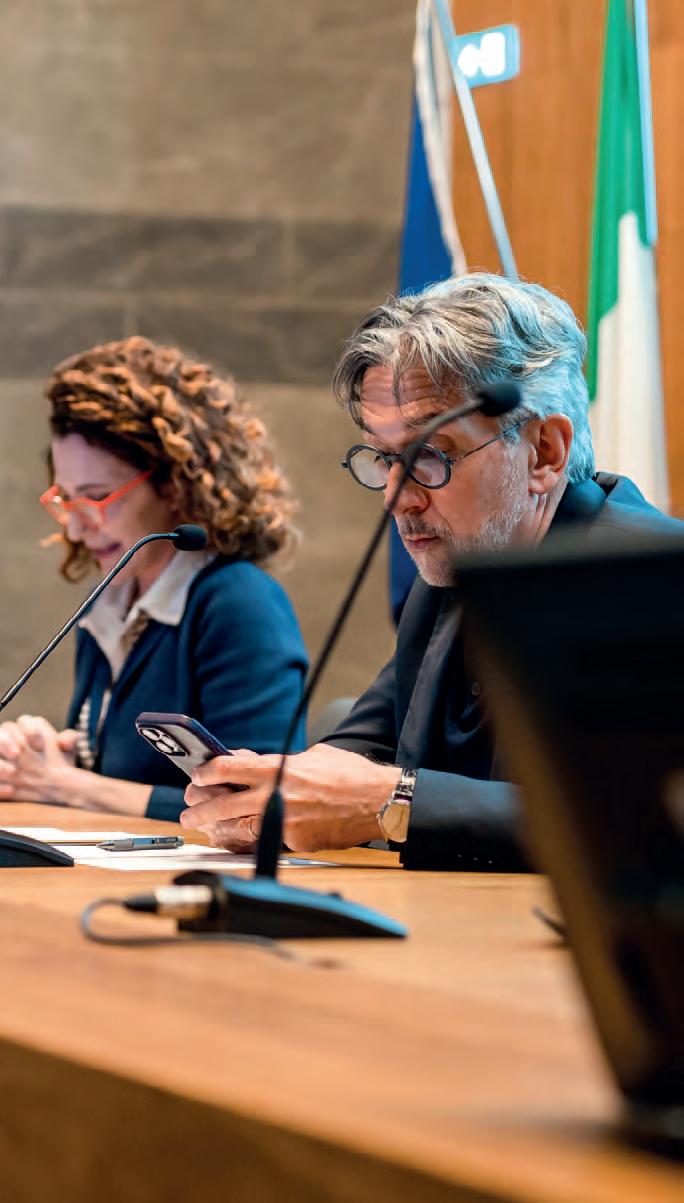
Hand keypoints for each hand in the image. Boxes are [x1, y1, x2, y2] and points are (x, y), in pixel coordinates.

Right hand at [0, 716, 79, 802]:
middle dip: (7, 742)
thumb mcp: (68, 751)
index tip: (39, 745)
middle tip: (17, 754)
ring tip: (13, 772)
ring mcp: (2, 757)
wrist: (55, 784)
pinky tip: (11, 790)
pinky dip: (0, 786)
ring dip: (0, 763)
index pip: (24, 721)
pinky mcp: (1, 778)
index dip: (30, 730)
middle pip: (3, 732)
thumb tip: (63, 742)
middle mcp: (10, 739)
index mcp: (28, 728)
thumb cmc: (59, 762)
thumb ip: (70, 740)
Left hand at [181, 743, 401, 852]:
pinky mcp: (297, 842)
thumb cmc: (350, 774)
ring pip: (238, 828)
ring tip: (204, 830)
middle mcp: (278, 795)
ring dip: (217, 830)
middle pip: (224, 804)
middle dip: (199, 809)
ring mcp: (286, 821)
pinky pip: (269, 840)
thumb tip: (254, 765)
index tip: (198, 776)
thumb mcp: (312, 756)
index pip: (229, 768)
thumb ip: (280, 762)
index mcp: (280, 768)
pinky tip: (242, 838)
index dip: (207, 772)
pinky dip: (255, 838)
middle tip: (187, 812)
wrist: (380, 801)